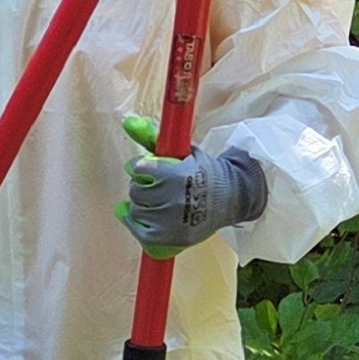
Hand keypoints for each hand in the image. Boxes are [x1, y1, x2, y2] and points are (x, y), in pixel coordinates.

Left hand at [116, 115, 266, 256]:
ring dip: (141, 205)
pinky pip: (139, 231)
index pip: (138, 169)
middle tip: (152, 187)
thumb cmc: (206, 173)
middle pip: (135, 191)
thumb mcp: (185, 151)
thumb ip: (155, 139)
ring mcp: (170, 221)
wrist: (231, 200)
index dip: (139, 168)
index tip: (145, 169)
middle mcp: (172, 199)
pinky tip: (145, 217)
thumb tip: (127, 122)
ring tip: (155, 202)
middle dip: (141, 187)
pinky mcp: (168, 238)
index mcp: (175, 175)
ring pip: (136, 210)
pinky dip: (137, 224)